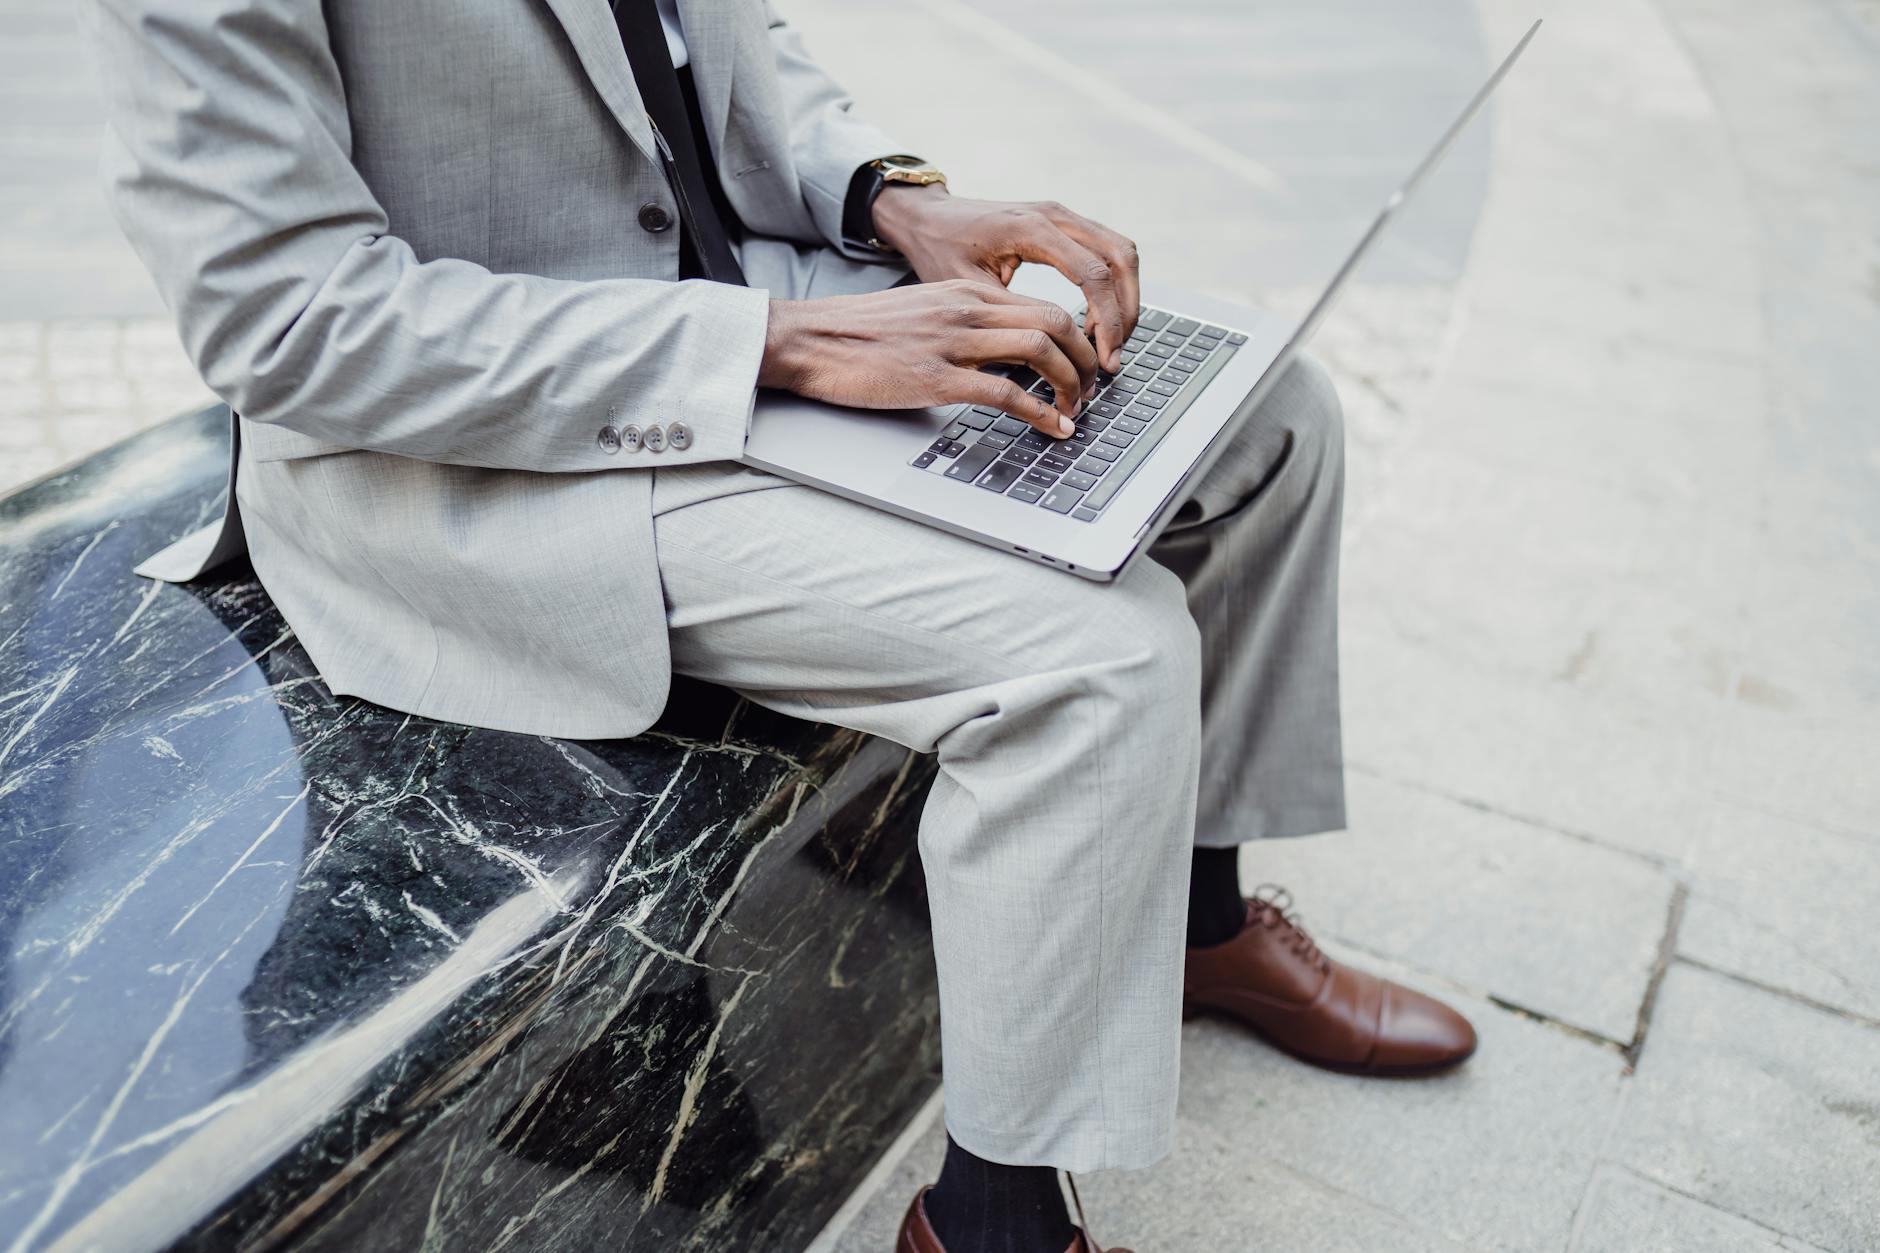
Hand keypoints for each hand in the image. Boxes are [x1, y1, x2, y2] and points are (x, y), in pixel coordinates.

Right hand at [759, 279, 1099, 437]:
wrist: (809, 340)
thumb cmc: (860, 335)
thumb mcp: (923, 315)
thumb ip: (964, 326)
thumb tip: (1004, 355)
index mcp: (965, 294)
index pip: (1043, 306)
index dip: (1077, 339)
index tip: (1085, 366)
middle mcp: (966, 311)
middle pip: (1055, 323)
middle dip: (1086, 360)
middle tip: (1092, 390)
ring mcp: (953, 343)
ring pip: (1042, 351)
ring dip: (1072, 385)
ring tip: (1077, 411)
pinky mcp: (936, 378)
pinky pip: (1008, 394)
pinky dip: (1042, 414)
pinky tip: (1054, 428)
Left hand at [870, 185, 1140, 372]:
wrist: (928, 217)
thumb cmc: (940, 249)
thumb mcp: (968, 289)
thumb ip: (1011, 315)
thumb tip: (1047, 356)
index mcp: (1032, 229)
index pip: (1093, 274)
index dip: (1107, 320)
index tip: (1105, 359)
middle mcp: (1055, 215)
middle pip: (1121, 258)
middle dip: (1126, 312)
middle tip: (1114, 356)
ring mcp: (1063, 215)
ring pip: (1121, 252)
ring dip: (1124, 298)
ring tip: (1108, 342)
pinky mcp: (1064, 223)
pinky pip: (1106, 250)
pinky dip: (1112, 286)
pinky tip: (1093, 321)